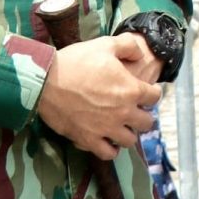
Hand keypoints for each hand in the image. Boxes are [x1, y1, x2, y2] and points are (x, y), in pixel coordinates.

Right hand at [37, 34, 162, 159]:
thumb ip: (128, 46)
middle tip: (134, 110)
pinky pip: (107, 153)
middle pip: (146, 122)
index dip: (151, 92)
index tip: (145, 91)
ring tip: (121, 126)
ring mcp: (106, 129)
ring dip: (128, 133)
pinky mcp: (88, 139)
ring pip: (129, 140)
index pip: (155, 97)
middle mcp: (123, 113)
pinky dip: (110, 149)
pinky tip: (107, 140)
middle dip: (143, 115)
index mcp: (131, 90)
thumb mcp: (105, 45)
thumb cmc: (75, 62)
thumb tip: (139, 54)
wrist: (44, 81)